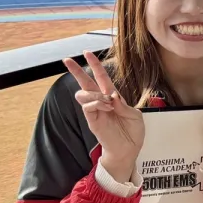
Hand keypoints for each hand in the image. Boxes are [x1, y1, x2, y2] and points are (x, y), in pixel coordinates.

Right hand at [64, 51, 144, 183]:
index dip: (95, 65)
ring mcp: (95, 111)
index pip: (101, 78)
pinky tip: (106, 106)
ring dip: (95, 93)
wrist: (128, 149)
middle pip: (85, 83)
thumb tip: (112, 95)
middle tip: (67, 60)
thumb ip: (124, 105)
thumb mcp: (135, 115)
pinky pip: (87, 107)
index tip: (87, 53)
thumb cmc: (132, 132)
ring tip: (107, 101)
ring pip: (84, 94)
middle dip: (76, 71)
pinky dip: (96, 103)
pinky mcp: (92, 120)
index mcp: (113, 97)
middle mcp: (102, 102)